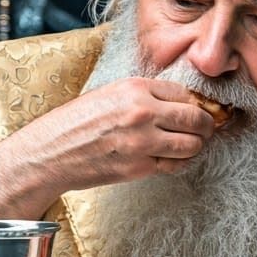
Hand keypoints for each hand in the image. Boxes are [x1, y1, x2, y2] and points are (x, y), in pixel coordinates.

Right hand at [0, 77, 215, 219]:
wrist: (50, 153)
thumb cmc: (76, 123)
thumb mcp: (109, 94)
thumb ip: (143, 96)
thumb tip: (180, 102)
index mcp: (134, 88)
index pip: (184, 93)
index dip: (195, 103)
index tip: (197, 110)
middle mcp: (142, 112)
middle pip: (196, 118)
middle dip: (206, 125)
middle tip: (206, 129)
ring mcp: (142, 142)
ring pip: (192, 144)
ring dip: (196, 146)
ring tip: (190, 145)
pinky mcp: (139, 168)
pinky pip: (175, 165)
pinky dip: (180, 163)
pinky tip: (173, 159)